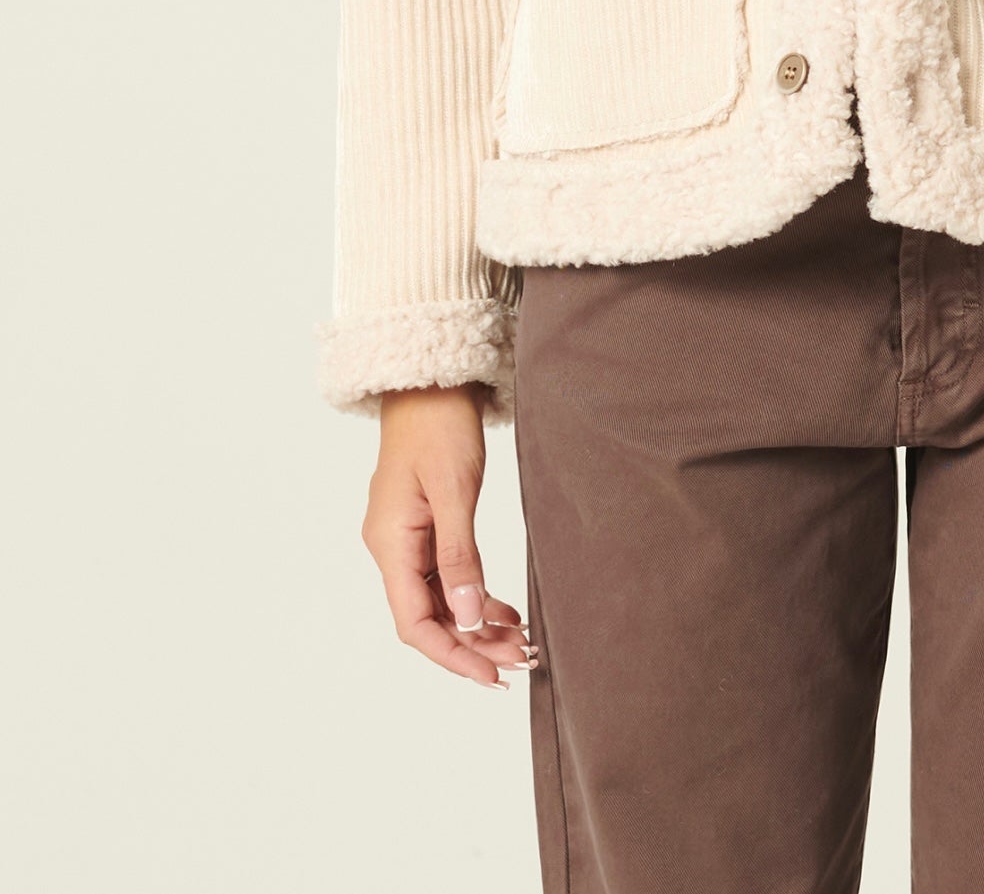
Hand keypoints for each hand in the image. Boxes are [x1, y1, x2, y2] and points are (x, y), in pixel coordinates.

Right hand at [361, 384, 537, 687]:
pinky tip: (505, 609)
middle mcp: (391, 547)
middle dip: (472, 644)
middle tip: (521, 662)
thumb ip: (460, 555)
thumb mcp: (455, 489)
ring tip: (520, 642)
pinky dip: (475, 595)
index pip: (415, 622)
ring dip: (477, 623)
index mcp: (390, 543)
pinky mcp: (423, 526)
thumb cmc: (439, 424)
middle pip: (429, 617)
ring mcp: (406, 538)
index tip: (490, 677)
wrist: (429, 379)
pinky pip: (446, 576)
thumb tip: (468, 619)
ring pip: (441, 600)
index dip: (452, 655)